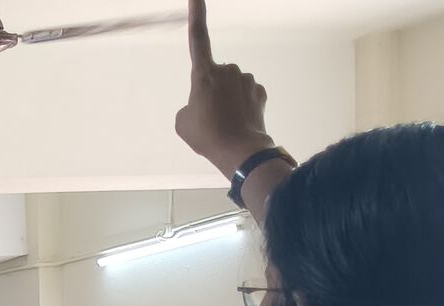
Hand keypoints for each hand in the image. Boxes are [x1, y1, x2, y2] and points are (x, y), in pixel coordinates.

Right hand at [176, 0, 275, 176]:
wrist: (239, 151)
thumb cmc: (206, 136)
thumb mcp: (183, 122)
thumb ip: (191, 105)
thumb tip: (203, 102)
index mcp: (203, 74)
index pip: (198, 39)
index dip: (196, 15)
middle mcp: (227, 69)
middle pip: (216, 75)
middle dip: (213, 90)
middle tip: (210, 116)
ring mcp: (246, 79)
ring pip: (232, 85)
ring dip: (228, 99)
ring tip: (224, 123)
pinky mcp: (260, 91)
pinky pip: (247, 94)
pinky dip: (243, 106)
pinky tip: (240, 121)